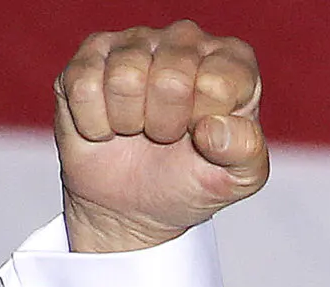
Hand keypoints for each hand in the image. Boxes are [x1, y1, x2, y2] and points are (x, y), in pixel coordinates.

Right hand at [55, 21, 266, 252]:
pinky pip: (83, 86)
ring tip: (139, 129)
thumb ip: (246, 151)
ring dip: (129, 122)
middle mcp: (185, 40)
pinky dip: (95, 123)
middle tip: (166, 136)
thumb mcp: (238, 178)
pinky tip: (108, 126)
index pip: (218, 83)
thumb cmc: (193, 179)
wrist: (134, 204)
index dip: (204, 122)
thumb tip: (213, 128)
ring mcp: (135, 42)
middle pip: (170, 78)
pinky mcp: (88, 56)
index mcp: (232, 61)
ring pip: (124, 78)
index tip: (201, 134)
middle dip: (165, 125)